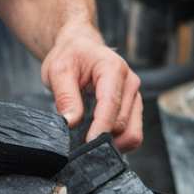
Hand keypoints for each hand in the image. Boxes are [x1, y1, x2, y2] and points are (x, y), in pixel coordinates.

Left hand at [41, 22, 142, 151]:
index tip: (87, 144)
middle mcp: (130, 82)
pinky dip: (116, 141)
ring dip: (111, 142)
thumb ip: (65, 96)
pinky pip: (131, 133)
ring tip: (87, 142)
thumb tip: (71, 122)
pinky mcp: (134, 107)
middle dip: (101, 137)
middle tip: (78, 145)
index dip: (100, 128)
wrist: (80, 48)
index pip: (110, 104)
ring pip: (131, 133)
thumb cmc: (70, 56)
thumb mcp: (58, 71)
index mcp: (113, 69)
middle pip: (122, 123)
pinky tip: (97, 137)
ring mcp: (135, 96)